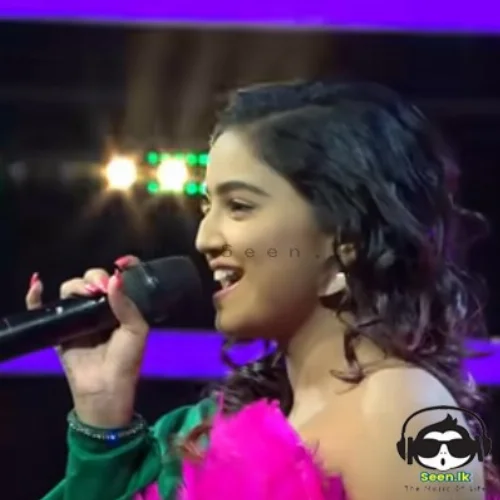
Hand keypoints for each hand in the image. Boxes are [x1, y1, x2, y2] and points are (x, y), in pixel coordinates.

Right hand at [25, 256, 148, 427]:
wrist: (105, 389)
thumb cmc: (126, 360)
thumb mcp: (136, 330)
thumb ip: (126, 304)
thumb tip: (115, 277)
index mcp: (121, 307)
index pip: (117, 278)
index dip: (120, 266)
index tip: (122, 262)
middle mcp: (99, 308)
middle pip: (92, 280)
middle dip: (95, 277)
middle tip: (99, 289)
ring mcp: (78, 317)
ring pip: (71, 290)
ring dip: (75, 285)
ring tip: (84, 294)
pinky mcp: (59, 329)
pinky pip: (43, 308)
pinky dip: (35, 295)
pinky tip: (37, 284)